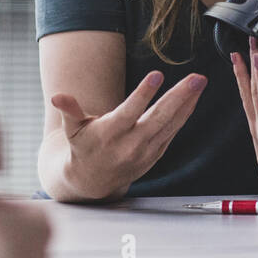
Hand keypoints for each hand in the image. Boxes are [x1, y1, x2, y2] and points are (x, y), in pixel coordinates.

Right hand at [49, 69, 207, 200]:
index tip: (157, 75)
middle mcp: (130, 144)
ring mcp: (146, 151)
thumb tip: (57, 96)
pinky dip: (185, 113)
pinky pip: (173, 130)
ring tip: (199, 82)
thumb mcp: (72, 130)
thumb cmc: (82, 147)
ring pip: (171, 124)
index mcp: (110, 134)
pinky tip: (193, 97)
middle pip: (159, 118)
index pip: (129, 112)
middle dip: (179, 97)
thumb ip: (70, 111)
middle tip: (195, 79)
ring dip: (187, 102)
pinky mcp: (156, 153)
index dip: (143, 94)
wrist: (93, 182)